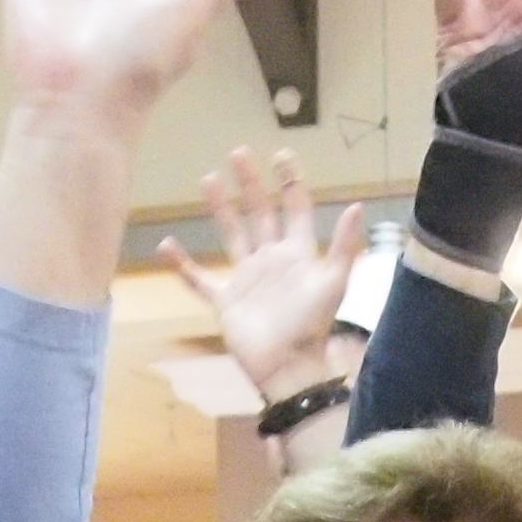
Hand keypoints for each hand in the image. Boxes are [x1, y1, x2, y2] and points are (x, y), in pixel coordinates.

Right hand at [158, 148, 363, 396]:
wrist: (288, 368)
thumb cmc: (311, 326)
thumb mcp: (333, 282)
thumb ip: (343, 245)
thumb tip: (355, 206)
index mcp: (297, 253)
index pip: (294, 208)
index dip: (289, 182)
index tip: (280, 156)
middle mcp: (271, 260)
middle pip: (260, 213)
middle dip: (250, 184)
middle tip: (238, 153)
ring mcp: (247, 279)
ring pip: (232, 235)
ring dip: (221, 208)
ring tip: (207, 179)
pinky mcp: (226, 301)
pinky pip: (200, 280)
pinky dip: (183, 265)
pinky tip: (166, 246)